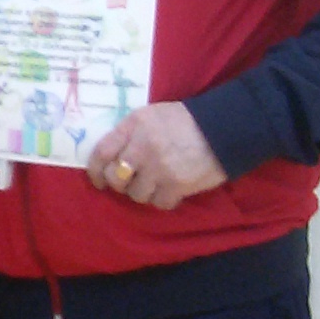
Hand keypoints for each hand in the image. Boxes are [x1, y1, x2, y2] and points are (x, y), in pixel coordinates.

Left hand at [85, 102, 227, 209]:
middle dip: (120, 184)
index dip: (95, 170)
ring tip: (156, 183)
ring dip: (144, 192)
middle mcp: (142, 147)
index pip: (101, 152)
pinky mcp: (177, 185)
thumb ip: (129, 132)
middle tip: (130, 182)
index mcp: (134, 126)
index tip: (98, 180)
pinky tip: (170, 190)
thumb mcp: (151, 115)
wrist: (224, 129)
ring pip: (136, 194)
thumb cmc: (185, 121)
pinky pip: (159, 203)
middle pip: (115, 177)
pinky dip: (163, 199)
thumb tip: (110, 157)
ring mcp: (159, 168)